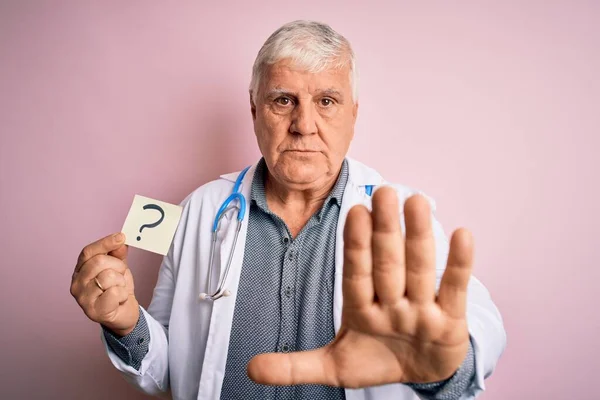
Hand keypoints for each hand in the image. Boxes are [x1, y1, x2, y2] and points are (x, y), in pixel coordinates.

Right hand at [70, 232, 138, 335]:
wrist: (124, 313)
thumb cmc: (117, 289)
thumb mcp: (119, 267)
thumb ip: (118, 254)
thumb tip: (120, 240)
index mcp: (80, 270)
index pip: (88, 252)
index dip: (105, 243)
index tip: (121, 237)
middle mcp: (76, 284)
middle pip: (98, 262)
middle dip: (118, 265)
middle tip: (121, 275)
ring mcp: (83, 299)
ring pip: (107, 277)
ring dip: (121, 282)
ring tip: (119, 289)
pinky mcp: (94, 311)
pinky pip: (114, 293)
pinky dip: (122, 294)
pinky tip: (119, 300)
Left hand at [247, 187, 472, 386]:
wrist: (418, 374)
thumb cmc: (376, 360)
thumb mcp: (334, 367)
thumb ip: (294, 366)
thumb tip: (249, 369)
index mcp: (362, 308)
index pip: (356, 273)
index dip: (355, 245)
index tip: (353, 212)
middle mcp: (392, 302)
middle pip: (387, 264)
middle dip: (385, 231)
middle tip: (383, 191)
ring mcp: (422, 309)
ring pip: (419, 269)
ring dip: (418, 237)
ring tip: (417, 200)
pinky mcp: (451, 320)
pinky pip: (454, 289)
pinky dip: (459, 264)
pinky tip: (462, 233)